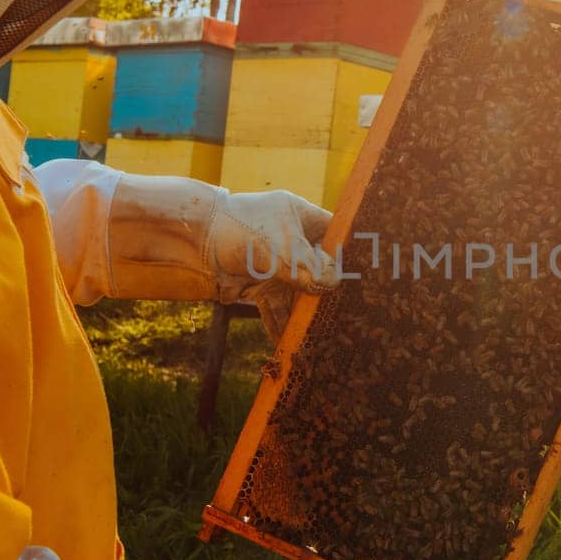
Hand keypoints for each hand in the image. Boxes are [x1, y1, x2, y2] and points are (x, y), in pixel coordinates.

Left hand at [207, 189, 339, 340]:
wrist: (194, 244)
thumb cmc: (243, 233)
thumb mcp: (285, 251)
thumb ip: (313, 270)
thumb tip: (334, 284)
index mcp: (301, 217)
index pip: (334, 234)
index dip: (348, 253)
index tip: (365, 274)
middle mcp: (292, 241)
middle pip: (319, 269)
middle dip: (329, 290)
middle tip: (348, 311)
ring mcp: (276, 265)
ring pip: (299, 292)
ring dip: (307, 312)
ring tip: (325, 333)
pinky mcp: (260, 286)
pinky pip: (277, 308)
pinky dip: (283, 324)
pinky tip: (294, 342)